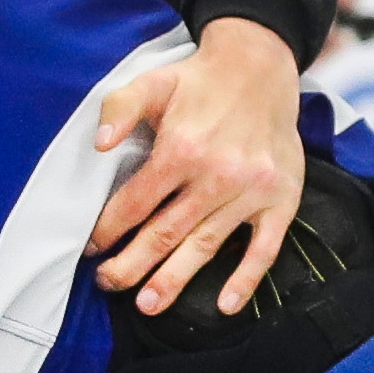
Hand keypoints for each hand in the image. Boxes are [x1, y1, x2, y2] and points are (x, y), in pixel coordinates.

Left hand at [93, 19, 308, 315]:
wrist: (262, 67)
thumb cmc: (200, 81)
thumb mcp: (154, 82)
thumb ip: (120, 108)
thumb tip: (98, 144)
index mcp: (182, 150)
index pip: (135, 203)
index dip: (109, 229)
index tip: (93, 248)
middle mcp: (217, 176)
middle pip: (165, 232)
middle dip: (132, 265)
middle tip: (108, 284)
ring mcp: (251, 192)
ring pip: (205, 246)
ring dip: (175, 279)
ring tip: (148, 305)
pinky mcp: (280, 200)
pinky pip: (263, 248)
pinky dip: (245, 280)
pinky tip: (225, 306)